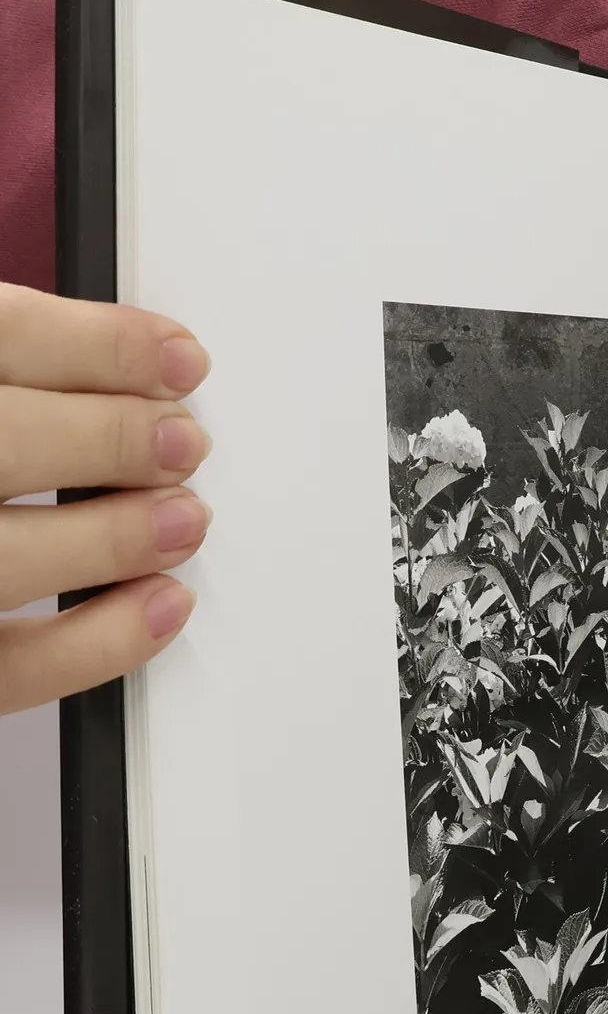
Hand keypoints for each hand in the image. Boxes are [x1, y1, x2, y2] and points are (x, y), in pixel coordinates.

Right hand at [0, 285, 211, 716]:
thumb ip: (14, 377)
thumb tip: (127, 382)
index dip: (100, 347)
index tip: (178, 360)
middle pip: (1, 444)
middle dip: (111, 440)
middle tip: (183, 443)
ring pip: (4, 557)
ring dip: (115, 536)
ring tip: (183, 518)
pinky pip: (13, 666)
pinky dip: (101, 641)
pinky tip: (161, 602)